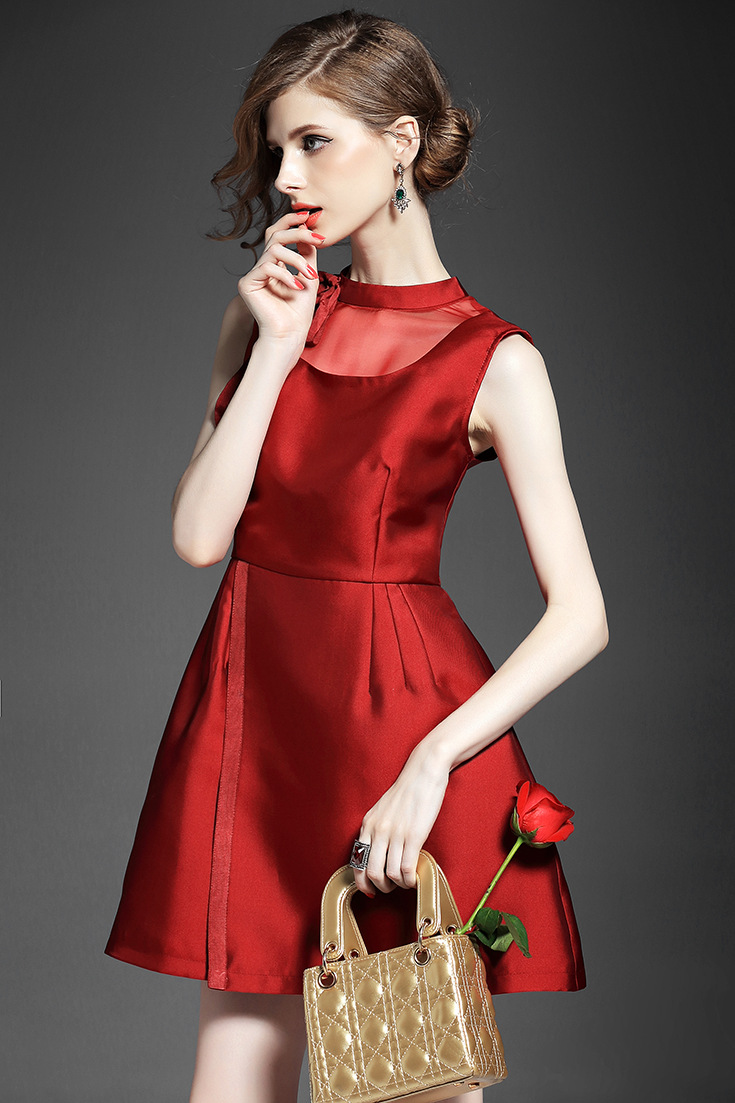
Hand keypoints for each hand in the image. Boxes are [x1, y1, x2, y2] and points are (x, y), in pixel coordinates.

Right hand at [237, 210, 321, 345]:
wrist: (290, 334)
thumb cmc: (299, 311)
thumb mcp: (308, 275)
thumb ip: (306, 253)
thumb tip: (305, 228)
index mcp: (274, 263)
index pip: (278, 234)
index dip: (291, 221)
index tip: (309, 216)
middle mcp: (261, 266)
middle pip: (275, 235)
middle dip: (298, 233)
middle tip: (317, 237)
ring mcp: (253, 275)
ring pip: (274, 250)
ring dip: (297, 260)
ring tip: (310, 276)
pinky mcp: (247, 284)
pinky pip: (267, 267)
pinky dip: (286, 275)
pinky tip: (297, 287)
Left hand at [351, 747, 450, 895]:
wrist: (423, 770)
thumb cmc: (407, 790)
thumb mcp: (383, 809)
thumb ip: (378, 829)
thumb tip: (379, 854)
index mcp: (368, 824)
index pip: (357, 861)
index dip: (362, 881)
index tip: (370, 889)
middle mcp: (378, 830)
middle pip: (371, 872)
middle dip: (381, 887)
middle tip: (391, 887)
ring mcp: (395, 834)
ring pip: (390, 874)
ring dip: (398, 885)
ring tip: (406, 882)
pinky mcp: (414, 836)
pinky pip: (407, 869)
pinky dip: (410, 881)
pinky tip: (415, 878)